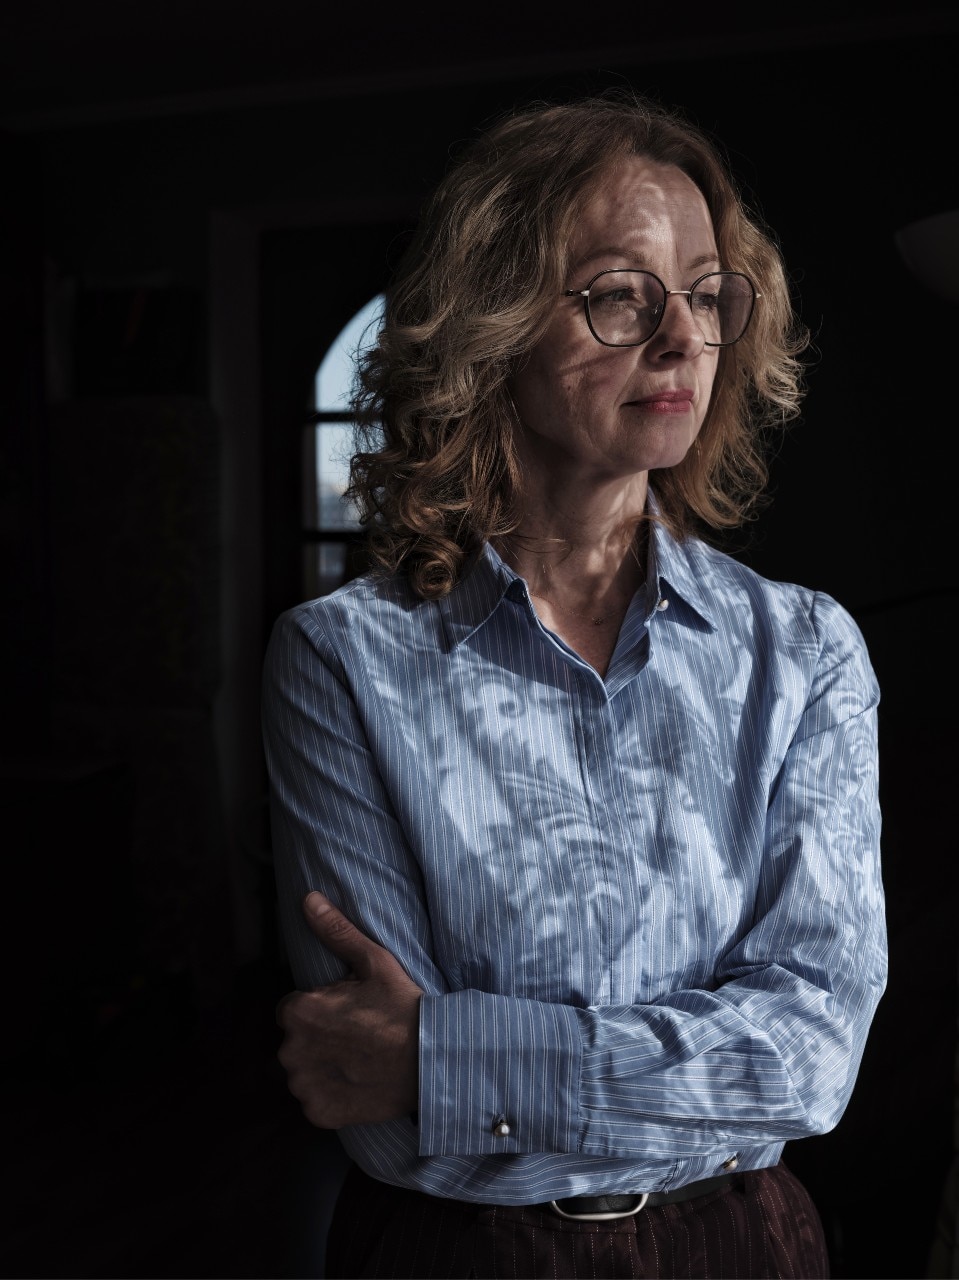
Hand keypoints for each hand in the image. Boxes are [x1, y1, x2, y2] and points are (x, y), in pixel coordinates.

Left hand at [276, 891, 421, 1127]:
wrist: (432, 1060)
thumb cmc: (403, 1007)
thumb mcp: (373, 962)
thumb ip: (335, 931)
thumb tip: (308, 899)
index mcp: (300, 1012)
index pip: (292, 1010)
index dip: (320, 1010)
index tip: (347, 1013)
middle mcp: (292, 1051)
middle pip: (296, 1042)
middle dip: (318, 1038)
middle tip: (356, 1036)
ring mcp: (305, 1086)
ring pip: (303, 1072)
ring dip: (321, 1067)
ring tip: (357, 1060)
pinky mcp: (319, 1113)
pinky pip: (314, 1101)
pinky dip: (330, 1095)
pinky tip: (356, 1083)